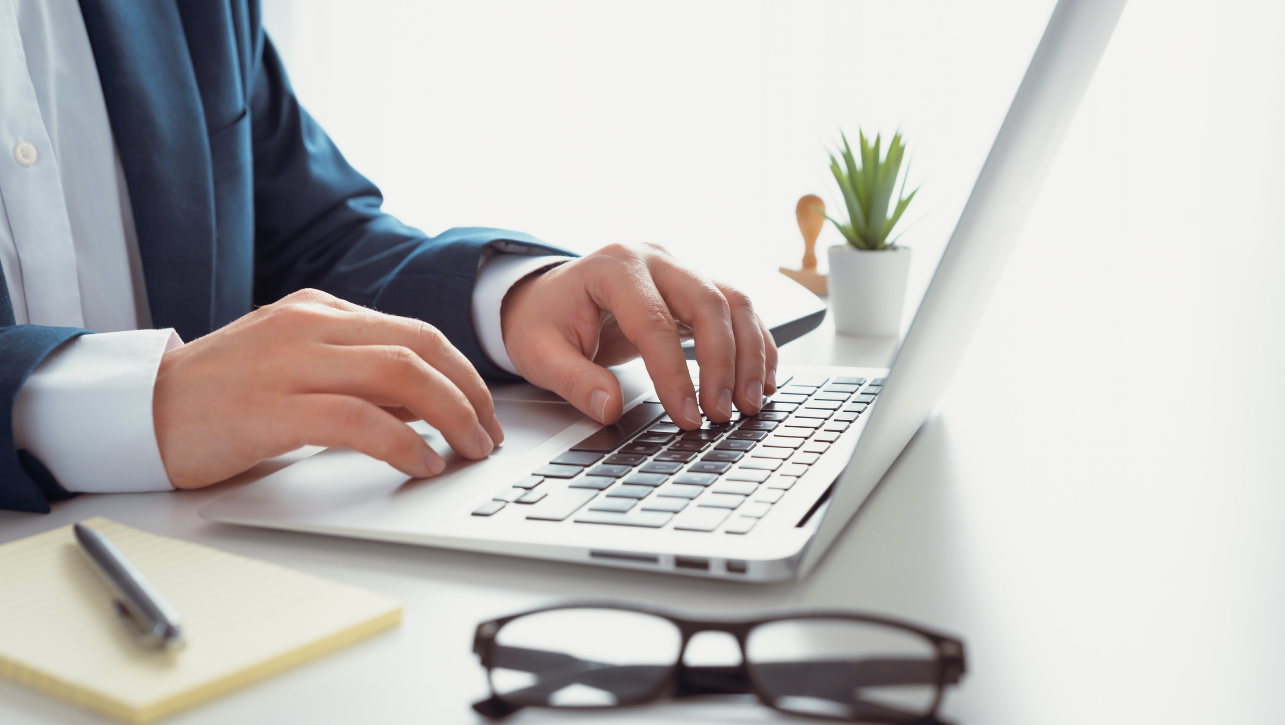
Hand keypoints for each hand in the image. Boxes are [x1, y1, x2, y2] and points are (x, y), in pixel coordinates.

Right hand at [153, 289, 503, 487]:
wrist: (139, 412)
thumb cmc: (222, 398)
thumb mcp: (298, 370)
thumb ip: (359, 378)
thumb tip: (430, 402)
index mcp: (318, 310)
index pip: (415, 330)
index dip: (462, 372)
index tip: (485, 410)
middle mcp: (309, 325)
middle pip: (420, 346)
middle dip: (469, 393)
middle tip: (489, 435)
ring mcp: (289, 361)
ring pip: (399, 374)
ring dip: (450, 415)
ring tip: (469, 451)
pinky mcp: (270, 407)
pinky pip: (357, 418)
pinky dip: (402, 442)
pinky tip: (422, 464)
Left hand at [500, 243, 777, 428]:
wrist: (548, 298)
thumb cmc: (544, 321)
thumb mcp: (540, 353)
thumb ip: (574, 381)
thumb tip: (610, 408)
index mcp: (614, 267)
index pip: (655, 322)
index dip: (675, 374)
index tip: (686, 417)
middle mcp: (654, 259)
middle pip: (709, 302)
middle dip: (724, 363)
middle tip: (723, 413)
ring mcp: (680, 269)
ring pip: (734, 302)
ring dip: (750, 354)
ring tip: (750, 403)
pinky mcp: (696, 286)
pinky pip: (738, 310)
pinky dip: (756, 344)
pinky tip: (762, 380)